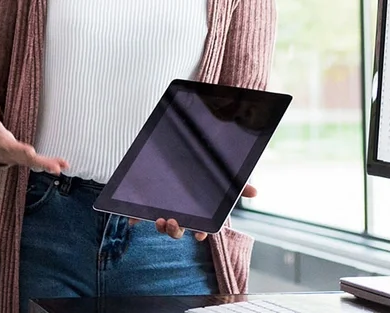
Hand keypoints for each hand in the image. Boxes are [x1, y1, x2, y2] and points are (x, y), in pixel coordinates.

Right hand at [0, 98, 68, 172]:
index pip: (11, 148)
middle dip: (40, 163)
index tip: (30, 152)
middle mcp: (10, 154)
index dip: (20, 150)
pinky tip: (64, 165)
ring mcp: (17, 158)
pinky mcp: (23, 158)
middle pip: (26, 159)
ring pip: (33, 163)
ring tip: (62, 167)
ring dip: (47, 165)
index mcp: (0, 144)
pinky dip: (50, 163)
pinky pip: (37, 162)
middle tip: (55, 168)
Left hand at [133, 184, 258, 240]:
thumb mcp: (221, 177)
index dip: (201, 233)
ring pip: (162, 225)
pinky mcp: (149, 203)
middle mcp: (181, 212)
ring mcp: (165, 208)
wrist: (177, 153)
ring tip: (159, 219)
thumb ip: (237, 185)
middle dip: (175, 230)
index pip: (201, 227)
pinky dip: (136, 218)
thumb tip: (255, 192)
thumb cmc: (203, 172)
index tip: (200, 236)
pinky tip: (134, 218)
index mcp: (198, 211)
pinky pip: (141, 215)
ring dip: (161, 227)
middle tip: (172, 222)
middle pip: (178, 230)